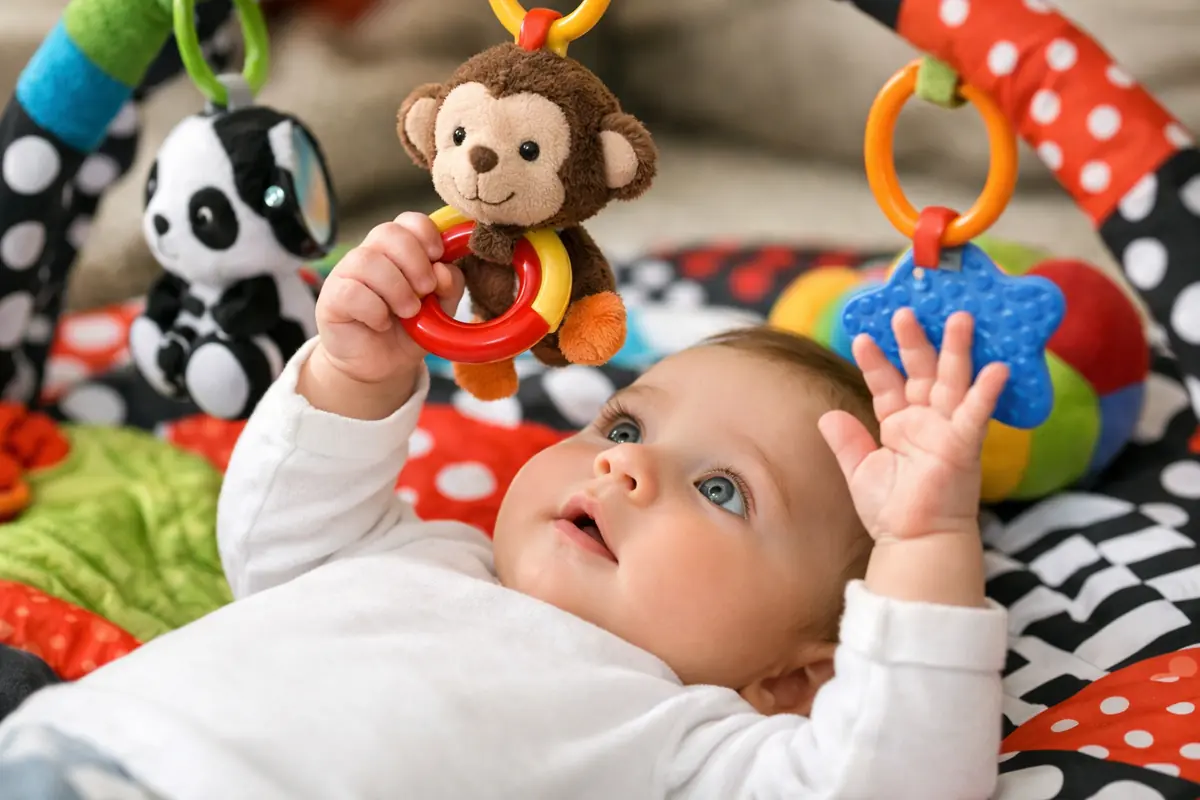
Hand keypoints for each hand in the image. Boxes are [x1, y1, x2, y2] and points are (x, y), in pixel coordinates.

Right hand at [315, 212, 463, 384]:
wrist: (383, 365)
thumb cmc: (411, 329)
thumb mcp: (442, 308)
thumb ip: (450, 286)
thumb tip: (443, 269)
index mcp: (398, 250)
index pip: (408, 221)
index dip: (426, 233)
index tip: (438, 256)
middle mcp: (370, 255)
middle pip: (388, 233)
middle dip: (415, 261)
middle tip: (426, 290)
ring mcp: (347, 274)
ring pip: (367, 260)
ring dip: (397, 288)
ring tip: (409, 312)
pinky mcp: (331, 298)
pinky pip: (351, 291)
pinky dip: (374, 309)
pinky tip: (382, 323)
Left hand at [818, 309, 1008, 542]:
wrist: (915, 542)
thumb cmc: (893, 510)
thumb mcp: (860, 470)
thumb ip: (846, 441)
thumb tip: (827, 415)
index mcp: (900, 424)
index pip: (886, 383)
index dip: (875, 360)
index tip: (861, 335)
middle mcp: (926, 420)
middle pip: (921, 370)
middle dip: (914, 340)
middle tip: (904, 309)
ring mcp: (947, 429)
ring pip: (952, 380)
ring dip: (955, 349)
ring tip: (958, 316)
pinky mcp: (964, 446)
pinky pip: (976, 414)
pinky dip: (987, 392)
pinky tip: (997, 367)